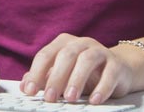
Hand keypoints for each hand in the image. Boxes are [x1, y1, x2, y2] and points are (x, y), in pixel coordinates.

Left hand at [20, 34, 143, 104]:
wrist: (118, 70)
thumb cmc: (85, 73)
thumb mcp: (63, 75)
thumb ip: (44, 78)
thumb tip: (24, 84)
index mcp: (64, 43)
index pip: (46, 55)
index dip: (36, 73)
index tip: (29, 91)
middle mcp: (81, 43)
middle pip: (66, 55)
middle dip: (56, 77)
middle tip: (49, 98)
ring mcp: (100, 51)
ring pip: (87, 60)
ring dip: (77, 79)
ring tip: (71, 98)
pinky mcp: (116, 64)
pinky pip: (110, 73)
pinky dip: (102, 87)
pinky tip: (94, 100)